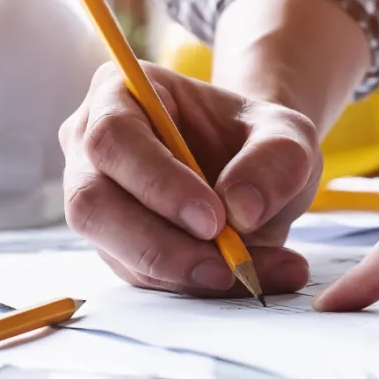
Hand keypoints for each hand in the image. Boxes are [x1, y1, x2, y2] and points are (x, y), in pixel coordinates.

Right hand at [61, 61, 320, 296]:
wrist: (255, 171)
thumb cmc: (258, 139)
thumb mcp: (289, 135)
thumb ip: (276, 160)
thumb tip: (241, 210)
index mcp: (119, 93)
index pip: (113, 136)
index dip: (156, 182)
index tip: (213, 219)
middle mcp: (90, 145)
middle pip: (92, 201)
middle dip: (159, 243)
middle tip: (225, 265)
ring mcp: (96, 198)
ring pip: (112, 249)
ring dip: (181, 272)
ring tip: (249, 273)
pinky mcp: (113, 245)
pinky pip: (140, 276)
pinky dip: (194, 285)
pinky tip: (248, 277)